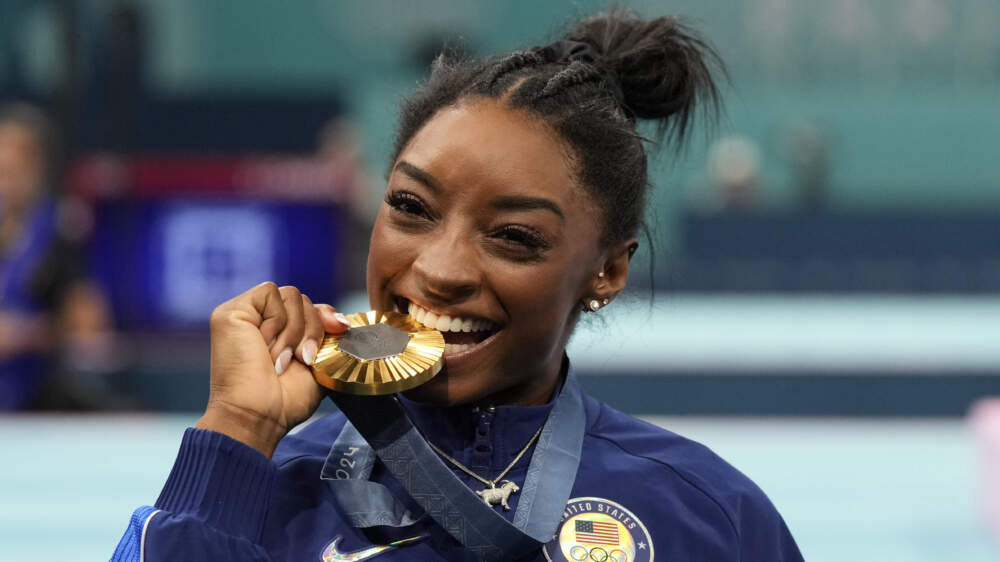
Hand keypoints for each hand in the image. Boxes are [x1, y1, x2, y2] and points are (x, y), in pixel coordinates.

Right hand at [196, 282, 349, 456]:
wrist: (260, 415)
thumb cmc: (285, 400)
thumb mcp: (318, 363)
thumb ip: (327, 337)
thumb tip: (341, 320)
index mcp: (278, 333)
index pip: (309, 307)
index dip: (325, 317)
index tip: (338, 331)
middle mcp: (260, 321)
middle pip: (302, 299)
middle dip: (312, 329)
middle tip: (300, 359)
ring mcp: (244, 315)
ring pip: (291, 294)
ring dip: (294, 331)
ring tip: (280, 359)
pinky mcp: (231, 311)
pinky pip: (270, 293)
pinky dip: (277, 321)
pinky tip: (265, 346)